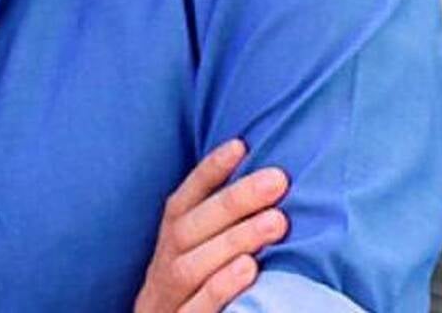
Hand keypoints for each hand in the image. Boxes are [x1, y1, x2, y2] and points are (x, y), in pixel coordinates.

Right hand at [134, 139, 289, 312]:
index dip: (208, 172)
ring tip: (276, 221)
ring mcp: (169, 297)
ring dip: (233, 239)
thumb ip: (216, 228)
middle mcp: (163, 265)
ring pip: (192, 265)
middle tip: (277, 180)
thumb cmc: (190, 296)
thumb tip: (265, 187)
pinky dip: (220, 286)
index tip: (240, 145)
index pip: (183, 202)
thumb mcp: (195, 258)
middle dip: (233, 201)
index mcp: (169, 244)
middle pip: (190, 228)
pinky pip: (196, 307)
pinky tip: (249, 269)